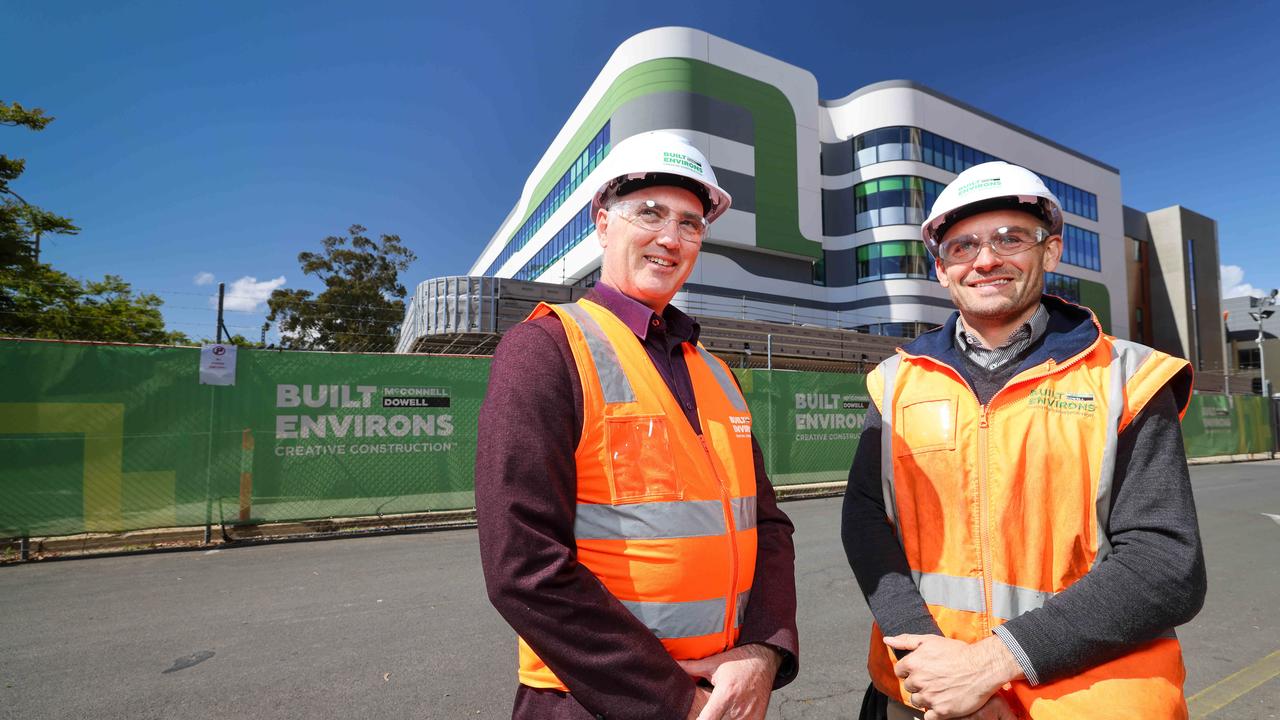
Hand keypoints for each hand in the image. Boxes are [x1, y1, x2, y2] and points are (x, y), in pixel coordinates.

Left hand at [677, 644, 781, 719]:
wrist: (764, 659)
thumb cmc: (738, 661)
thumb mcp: (713, 663)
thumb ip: (691, 667)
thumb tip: (672, 663)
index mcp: (725, 694)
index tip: (692, 718)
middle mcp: (738, 708)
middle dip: (709, 717)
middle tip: (705, 710)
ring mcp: (750, 716)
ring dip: (721, 718)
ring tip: (718, 710)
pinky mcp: (758, 718)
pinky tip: (728, 714)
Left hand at [885, 635, 1021, 719]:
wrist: (982, 667)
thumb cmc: (958, 652)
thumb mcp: (930, 640)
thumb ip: (906, 640)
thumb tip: (887, 640)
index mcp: (913, 663)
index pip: (900, 671)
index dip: (911, 670)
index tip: (923, 670)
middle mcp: (919, 681)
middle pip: (909, 687)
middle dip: (919, 684)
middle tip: (935, 679)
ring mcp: (930, 697)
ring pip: (917, 702)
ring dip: (925, 698)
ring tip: (941, 690)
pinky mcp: (941, 711)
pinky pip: (928, 716)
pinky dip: (933, 712)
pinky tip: (943, 702)